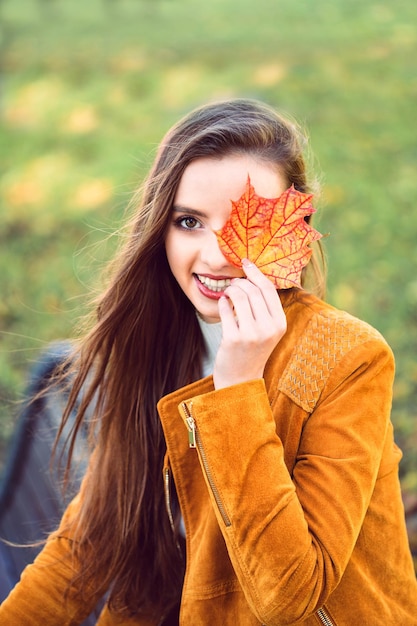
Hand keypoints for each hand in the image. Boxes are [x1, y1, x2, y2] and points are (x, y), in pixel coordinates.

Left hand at [213, 259, 286, 389]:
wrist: (241, 380)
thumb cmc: (253, 350)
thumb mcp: (268, 330)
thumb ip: (266, 307)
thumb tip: (254, 276)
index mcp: (280, 324)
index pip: (269, 290)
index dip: (256, 273)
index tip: (246, 263)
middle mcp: (268, 328)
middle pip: (253, 291)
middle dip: (241, 281)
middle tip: (234, 281)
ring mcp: (251, 334)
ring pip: (239, 297)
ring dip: (231, 290)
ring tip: (228, 292)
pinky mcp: (233, 339)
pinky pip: (225, 310)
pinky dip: (222, 302)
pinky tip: (222, 303)